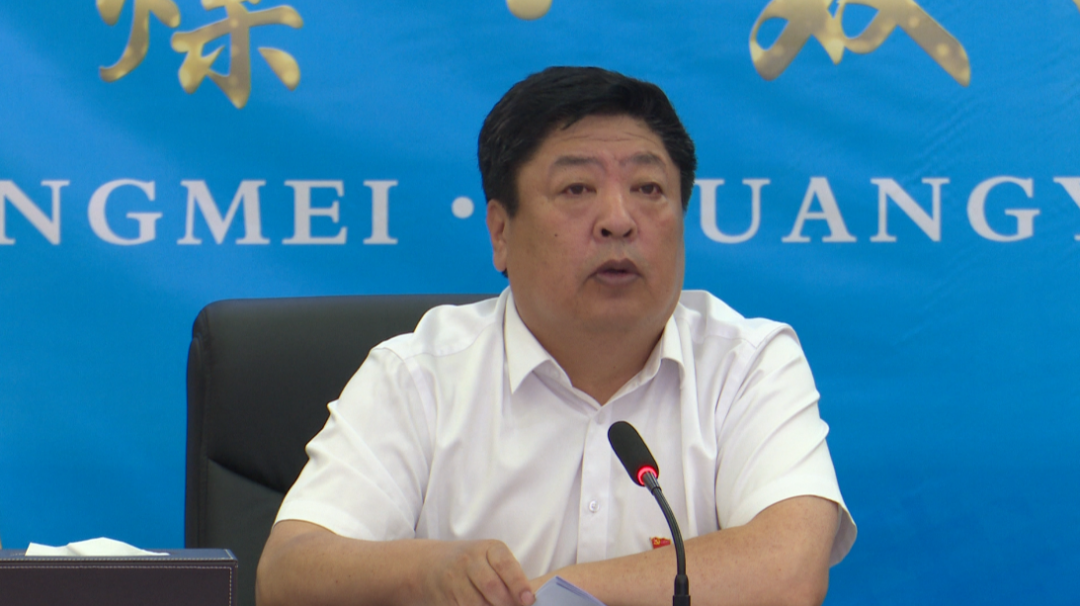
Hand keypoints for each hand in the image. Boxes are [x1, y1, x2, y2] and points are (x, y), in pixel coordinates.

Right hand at [418, 539, 535, 605]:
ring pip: (477, 603)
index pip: (505, 565)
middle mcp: (469, 560)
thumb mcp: (491, 558)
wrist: (432, 564)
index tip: (528, 600)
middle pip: (491, 586)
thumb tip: (527, 600)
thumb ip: (509, 575)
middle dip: (506, 603)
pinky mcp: (445, 596)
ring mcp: (454, 578)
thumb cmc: (474, 563)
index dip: (518, 584)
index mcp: (489, 548)